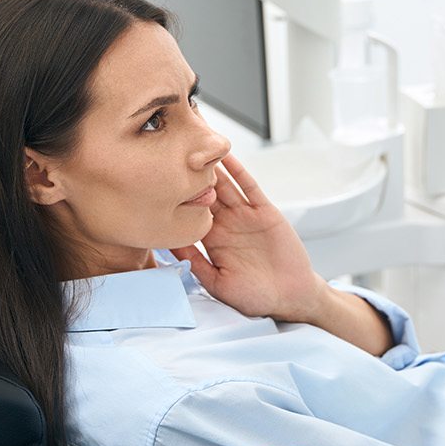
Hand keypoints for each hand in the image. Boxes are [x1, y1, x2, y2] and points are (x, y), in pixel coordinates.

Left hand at [171, 154, 328, 323]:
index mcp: (211, 241)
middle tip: (171, 156)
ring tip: (194, 148)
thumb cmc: (254, 296)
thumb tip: (170, 245)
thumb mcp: (217, 283)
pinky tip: (226, 157)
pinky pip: (249, 187)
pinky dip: (238, 171)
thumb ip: (195, 264)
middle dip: (189, 178)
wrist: (289, 297)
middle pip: (204, 194)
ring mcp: (245, 215)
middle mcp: (226, 224)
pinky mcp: (265, 211)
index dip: (175, 201)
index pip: (189, 215)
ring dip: (211, 169)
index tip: (155, 185)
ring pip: (224, 186)